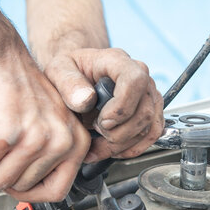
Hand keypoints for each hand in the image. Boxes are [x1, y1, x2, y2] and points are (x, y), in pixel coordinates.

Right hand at [0, 41, 90, 201]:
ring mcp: (33, 139)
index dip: (31, 193)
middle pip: (22, 187)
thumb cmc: (20, 85)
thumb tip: (29, 188)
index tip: (18, 187)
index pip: (57, 191)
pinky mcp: (5, 135)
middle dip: (0, 178)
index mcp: (75, 141)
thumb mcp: (51, 122)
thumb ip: (48, 155)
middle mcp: (60, 141)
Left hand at [43, 48, 163, 162]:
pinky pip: (151, 135)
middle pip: (144, 112)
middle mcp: (140, 75)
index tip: (102, 122)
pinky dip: (131, 148)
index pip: (134, 81)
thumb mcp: (58, 71)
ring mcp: (148, 94)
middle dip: (117, 134)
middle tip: (94, 133)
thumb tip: (86, 100)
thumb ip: (68, 84)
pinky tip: (110, 149)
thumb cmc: (70, 73)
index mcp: (118, 61)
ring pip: (148, 128)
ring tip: (97, 146)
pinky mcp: (151, 111)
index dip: (121, 108)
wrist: (77, 79)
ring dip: (122, 145)